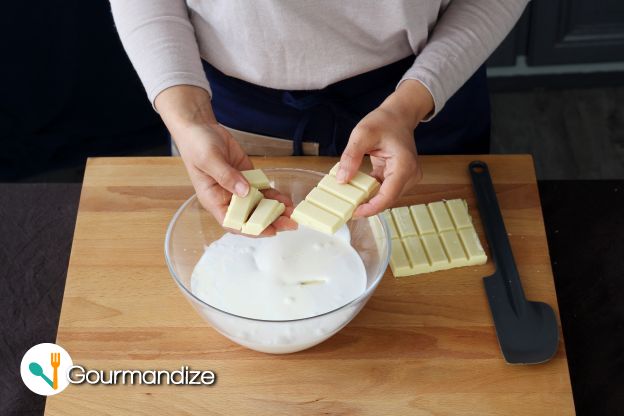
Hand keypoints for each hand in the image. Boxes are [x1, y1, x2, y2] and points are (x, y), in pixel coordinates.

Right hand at [156, 86, 295, 235]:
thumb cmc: (196, 145)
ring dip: (275, 211)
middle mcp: (227, 198)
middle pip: (250, 217)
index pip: (233, 222)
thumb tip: (244, 192)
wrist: (200, 127)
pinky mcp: (248, 177)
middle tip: (289, 224)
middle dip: (270, 222)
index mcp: (213, 200)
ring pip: (259, 206)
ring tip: (293, 214)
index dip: (251, 229)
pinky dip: (275, 196)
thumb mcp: (209, 159)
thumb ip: (227, 176)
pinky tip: (286, 200)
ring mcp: (239, 188)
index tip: (269, 230)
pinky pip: (262, 191)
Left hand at [337, 79, 433, 216]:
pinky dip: (370, 191)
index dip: (371, 208)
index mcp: (404, 166)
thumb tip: (342, 180)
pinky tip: (356, 190)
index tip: (354, 212)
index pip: (388, 196)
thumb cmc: (384, 121)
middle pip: (387, 200)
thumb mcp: (362, 135)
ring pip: (385, 197)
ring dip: (368, 199)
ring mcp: (407, 177)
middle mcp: (410, 175)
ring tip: (348, 199)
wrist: (399, 115)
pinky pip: (384, 190)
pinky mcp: (400, 178)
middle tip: (344, 208)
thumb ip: (351, 157)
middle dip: (367, 205)